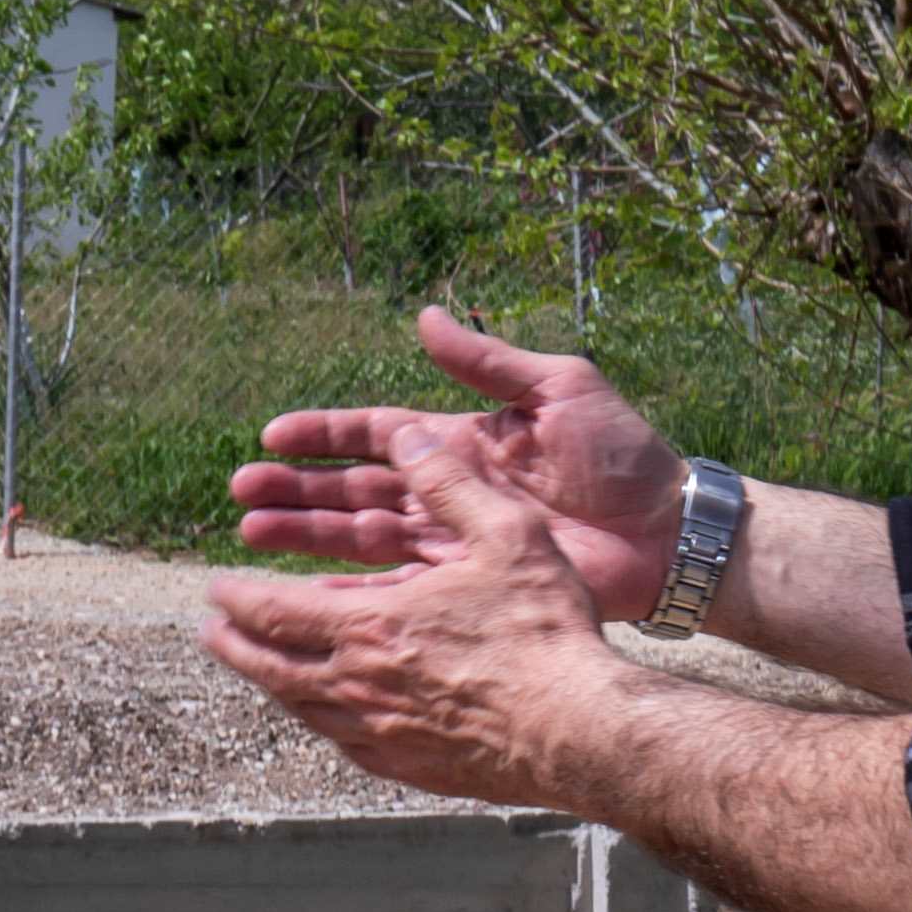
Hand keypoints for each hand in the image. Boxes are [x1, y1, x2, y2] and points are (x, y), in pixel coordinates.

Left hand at [199, 418, 638, 806]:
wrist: (582, 733)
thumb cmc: (546, 631)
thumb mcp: (506, 535)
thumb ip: (450, 483)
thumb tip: (408, 436)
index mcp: (367, 625)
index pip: (272, 610)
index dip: (237, 598)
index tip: (215, 589)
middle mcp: (357, 684)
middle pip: (268, 666)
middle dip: (232, 645)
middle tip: (208, 632)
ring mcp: (380, 733)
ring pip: (301, 708)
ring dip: (269, 683)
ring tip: (259, 668)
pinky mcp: (410, 769)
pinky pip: (345, 742)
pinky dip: (321, 720)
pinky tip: (327, 715)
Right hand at [227, 306, 690, 622]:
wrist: (669, 533)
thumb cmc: (624, 456)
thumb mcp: (560, 390)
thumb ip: (489, 363)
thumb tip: (425, 317)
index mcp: (463, 442)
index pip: (377, 434)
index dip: (324, 436)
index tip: (273, 437)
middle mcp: (449, 491)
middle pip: (354, 488)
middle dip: (296, 490)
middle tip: (242, 493)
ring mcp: (455, 542)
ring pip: (361, 539)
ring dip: (306, 536)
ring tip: (251, 536)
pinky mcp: (470, 586)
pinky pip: (397, 590)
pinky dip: (351, 593)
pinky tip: (307, 594)